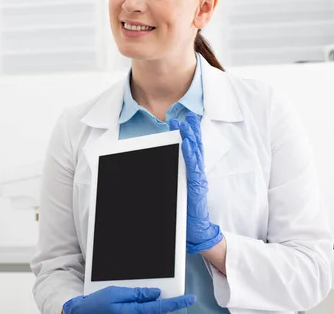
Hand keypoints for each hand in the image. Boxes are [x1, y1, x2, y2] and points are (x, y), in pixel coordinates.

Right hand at [63, 286, 195, 313]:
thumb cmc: (96, 304)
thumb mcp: (114, 293)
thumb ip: (136, 294)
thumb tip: (155, 293)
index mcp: (134, 311)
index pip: (160, 306)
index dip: (176, 302)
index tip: (190, 298)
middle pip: (159, 312)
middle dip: (170, 305)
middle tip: (181, 297)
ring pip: (152, 313)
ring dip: (159, 307)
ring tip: (164, 298)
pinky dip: (150, 309)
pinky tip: (149, 302)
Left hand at [169, 112, 222, 253]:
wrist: (198, 236)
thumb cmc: (185, 218)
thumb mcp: (174, 197)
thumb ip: (170, 183)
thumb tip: (153, 170)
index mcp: (189, 178)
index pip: (188, 153)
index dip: (186, 137)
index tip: (180, 123)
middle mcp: (194, 177)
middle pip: (192, 150)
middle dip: (188, 132)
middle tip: (183, 117)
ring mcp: (196, 181)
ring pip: (194, 155)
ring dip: (190, 138)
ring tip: (186, 123)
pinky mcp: (196, 188)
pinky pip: (193, 167)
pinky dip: (190, 153)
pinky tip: (187, 142)